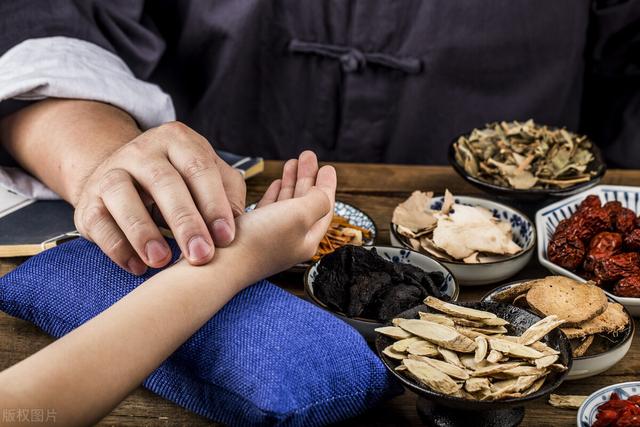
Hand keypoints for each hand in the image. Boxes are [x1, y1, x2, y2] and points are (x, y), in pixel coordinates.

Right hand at [73, 122, 245, 274]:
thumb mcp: (208, 177)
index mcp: (178, 141)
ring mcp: (111, 173)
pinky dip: (117, 247)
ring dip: (143, 232)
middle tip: (201, 255)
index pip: (199, 168)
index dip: (213, 204)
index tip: (226, 238)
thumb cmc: (179, 181)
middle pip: (164, 182)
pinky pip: (99, 223)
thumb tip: (236, 226)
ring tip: (162, 261)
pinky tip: (138, 266)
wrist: (123, 175)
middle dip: (185, 222)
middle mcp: (142, 151)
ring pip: (123, 196)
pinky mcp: (88, 201)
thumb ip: (228, 195)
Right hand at [229, 151, 335, 281]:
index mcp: (307, 239)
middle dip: (309, 178)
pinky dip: (275, 194)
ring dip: (292, 182)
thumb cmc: (258, 241)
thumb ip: (317, 201)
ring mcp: (270, 238)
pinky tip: (276, 184)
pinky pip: (269, 209)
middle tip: (307, 156)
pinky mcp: (250, 236)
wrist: (217, 264)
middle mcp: (290, 241)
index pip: (323, 207)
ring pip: (287, 204)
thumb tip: (324, 194)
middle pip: (306, 204)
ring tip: (292, 162)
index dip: (326, 185)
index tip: (328, 167)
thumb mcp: (299, 215)